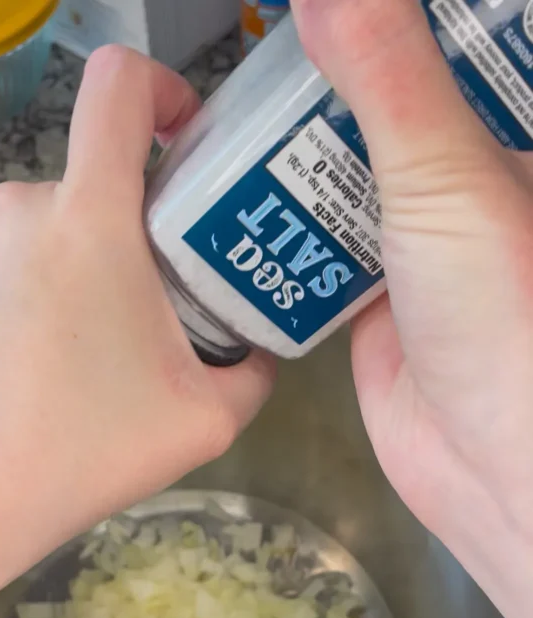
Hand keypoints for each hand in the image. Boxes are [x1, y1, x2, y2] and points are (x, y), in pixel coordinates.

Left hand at [0, 47, 274, 617]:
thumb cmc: (89, 451)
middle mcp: (27, 207)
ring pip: (66, 215)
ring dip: (103, 256)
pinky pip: (27, 248)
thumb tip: (262, 347)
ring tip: (122, 335)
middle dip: (150, 220)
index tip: (191, 142)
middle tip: (179, 290)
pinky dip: (58, 277)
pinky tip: (68, 351)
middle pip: (105, 170)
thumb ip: (256, 368)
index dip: (166, 90)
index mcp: (90, 219)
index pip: (121, 85)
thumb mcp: (209, 418)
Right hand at [292, 0, 532, 617]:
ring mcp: (411, 248)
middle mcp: (459, 190)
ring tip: (228, 126)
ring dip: (290, 164)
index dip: (387, 31)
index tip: (322, 18)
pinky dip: (279, 232)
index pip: (443, 59)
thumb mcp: (445, 177)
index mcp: (500, 146)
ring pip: (339, 181)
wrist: (482, 460)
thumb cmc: (501, 323)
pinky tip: (238, 210)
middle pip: (380, 115)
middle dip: (322, 94)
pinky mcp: (369, 301)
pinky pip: (314, 248)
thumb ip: (391, 79)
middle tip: (261, 63)